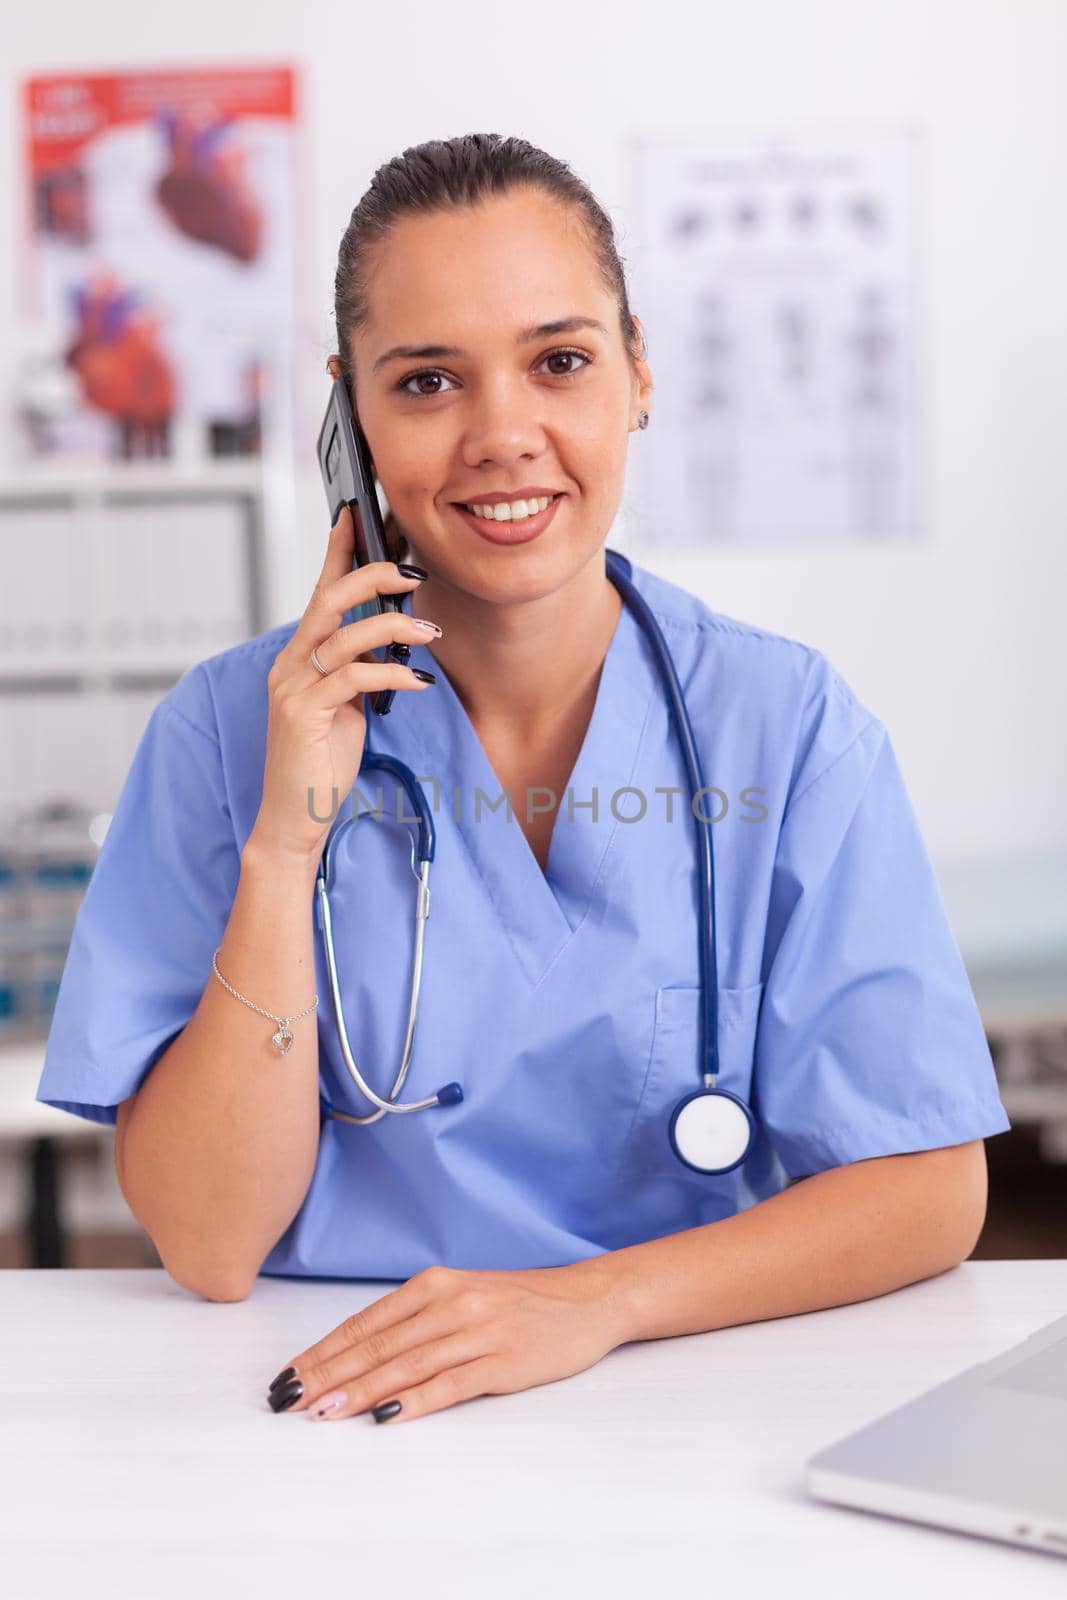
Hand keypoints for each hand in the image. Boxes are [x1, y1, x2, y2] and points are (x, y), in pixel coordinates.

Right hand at [249, 503, 439, 864]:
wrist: (292, 819)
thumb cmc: (320, 763)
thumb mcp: (344, 708)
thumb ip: (357, 672)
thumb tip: (390, 641)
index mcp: (298, 658)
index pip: (319, 593)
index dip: (338, 552)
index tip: (356, 514)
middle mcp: (289, 665)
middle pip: (329, 600)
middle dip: (373, 577)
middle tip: (413, 573)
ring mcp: (292, 688)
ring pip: (345, 634)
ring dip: (395, 627)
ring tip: (431, 631)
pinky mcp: (304, 714)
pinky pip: (353, 677)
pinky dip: (391, 673)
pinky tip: (418, 680)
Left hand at [265, 1260, 628, 1424]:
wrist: (588, 1300)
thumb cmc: (521, 1302)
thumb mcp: (464, 1295)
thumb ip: (417, 1319)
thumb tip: (359, 1356)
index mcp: (436, 1284)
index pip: (366, 1322)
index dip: (324, 1351)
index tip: (289, 1375)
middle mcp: (452, 1302)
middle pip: (378, 1344)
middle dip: (328, 1374)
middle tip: (289, 1399)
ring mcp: (478, 1332)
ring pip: (406, 1364)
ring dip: (361, 1391)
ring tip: (323, 1412)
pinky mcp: (504, 1362)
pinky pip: (451, 1384)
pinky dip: (416, 1401)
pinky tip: (388, 1417)